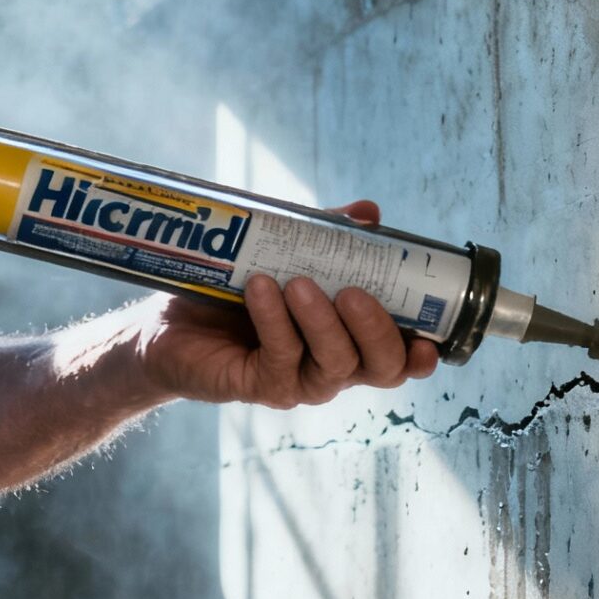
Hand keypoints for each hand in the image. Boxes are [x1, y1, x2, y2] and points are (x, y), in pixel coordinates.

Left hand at [135, 200, 441, 407]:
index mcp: (350, 340)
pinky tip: (262, 288)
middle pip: (380, 367)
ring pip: (334, 365)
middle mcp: (332, 367)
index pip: (399, 358)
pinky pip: (280, 356)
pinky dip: (274, 319)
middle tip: (354, 292)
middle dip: (377, 330)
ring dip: (322, 322)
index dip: (420, 355)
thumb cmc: (236, 291)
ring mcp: (297, 382)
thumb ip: (328, 237)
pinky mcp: (260, 385)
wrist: (168, 322)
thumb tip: (369, 213)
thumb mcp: (285, 254)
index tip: (430, 341)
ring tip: (299, 282)